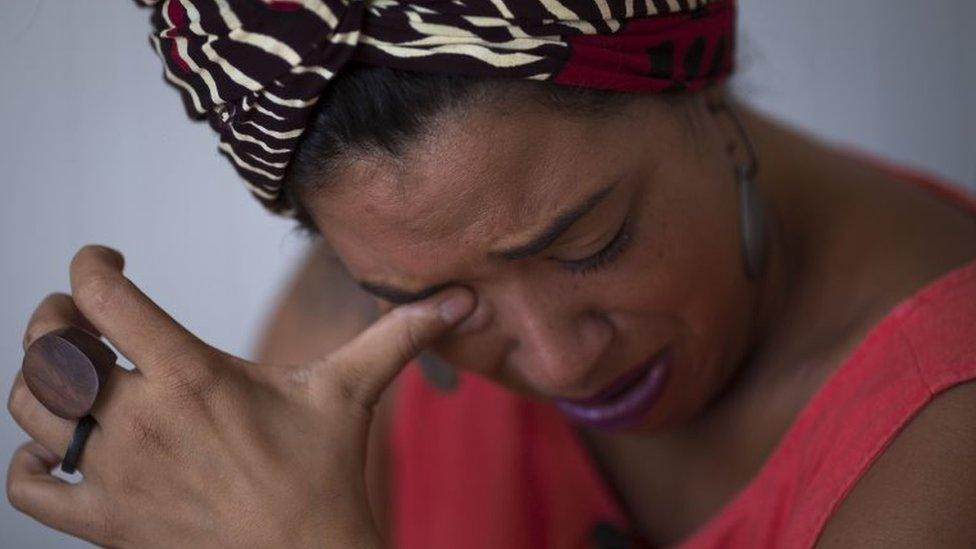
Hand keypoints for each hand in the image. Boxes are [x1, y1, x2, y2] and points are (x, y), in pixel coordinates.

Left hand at [6, 245, 473, 546]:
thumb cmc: (323, 474)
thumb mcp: (350, 393)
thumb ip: (395, 336)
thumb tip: (459, 298)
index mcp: (194, 377)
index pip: (105, 297)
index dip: (90, 264)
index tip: (106, 259)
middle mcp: (143, 421)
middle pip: (50, 347)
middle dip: (51, 317)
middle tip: (76, 315)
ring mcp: (116, 475)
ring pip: (31, 409)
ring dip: (39, 382)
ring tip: (74, 374)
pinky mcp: (103, 523)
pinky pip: (27, 487)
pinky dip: (28, 462)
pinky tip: (59, 449)